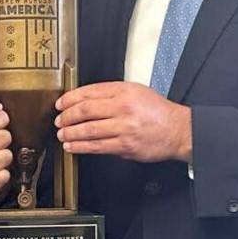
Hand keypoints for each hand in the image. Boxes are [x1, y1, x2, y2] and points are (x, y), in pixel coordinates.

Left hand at [54, 82, 191, 162]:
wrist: (178, 130)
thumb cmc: (157, 111)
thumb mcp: (135, 91)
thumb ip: (112, 93)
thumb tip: (85, 100)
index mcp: (123, 91)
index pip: (89, 92)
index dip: (70, 98)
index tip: (61, 103)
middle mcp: (123, 107)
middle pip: (85, 110)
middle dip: (67, 116)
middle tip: (59, 120)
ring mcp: (124, 127)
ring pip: (88, 130)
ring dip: (70, 133)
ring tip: (62, 134)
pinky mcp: (125, 146)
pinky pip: (97, 146)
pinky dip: (81, 147)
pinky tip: (72, 147)